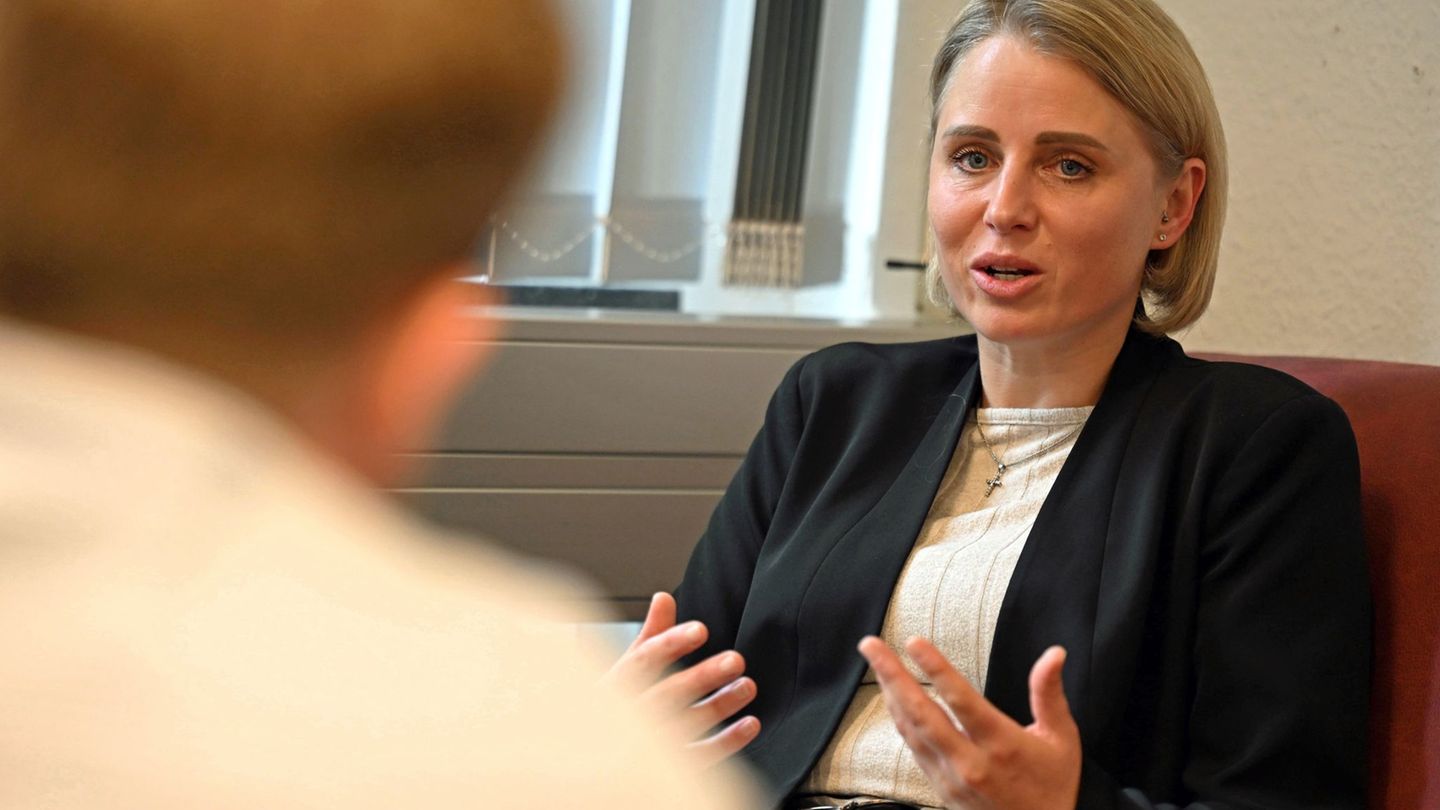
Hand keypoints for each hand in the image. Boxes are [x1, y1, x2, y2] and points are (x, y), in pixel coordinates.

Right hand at [605, 592, 759, 765]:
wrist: (597, 760)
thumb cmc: (613, 710)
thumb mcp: (624, 672)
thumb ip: (648, 637)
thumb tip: (664, 597)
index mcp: (615, 686)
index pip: (641, 662)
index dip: (671, 644)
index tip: (701, 630)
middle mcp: (629, 716)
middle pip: (666, 694)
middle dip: (702, 677)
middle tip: (735, 660)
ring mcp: (647, 746)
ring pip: (685, 725)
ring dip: (720, 705)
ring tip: (747, 686)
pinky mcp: (668, 769)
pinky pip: (699, 757)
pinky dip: (727, 741)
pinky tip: (749, 724)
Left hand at [858, 636, 1080, 809]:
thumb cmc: (1052, 785)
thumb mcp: (1061, 739)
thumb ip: (1050, 694)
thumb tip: (1054, 654)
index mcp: (1001, 744)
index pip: (961, 700)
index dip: (935, 668)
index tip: (913, 642)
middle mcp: (970, 761)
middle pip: (922, 712)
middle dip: (892, 675)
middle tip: (870, 644)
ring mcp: (951, 776)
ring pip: (911, 729)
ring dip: (890, 693)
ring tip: (875, 661)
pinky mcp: (940, 786)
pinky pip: (913, 747)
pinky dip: (899, 718)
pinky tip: (891, 696)